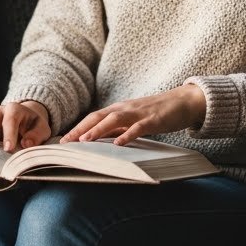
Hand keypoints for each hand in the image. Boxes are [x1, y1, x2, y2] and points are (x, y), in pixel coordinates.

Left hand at [60, 85, 205, 145]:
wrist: (184, 101)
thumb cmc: (157, 113)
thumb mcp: (133, 120)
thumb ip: (118, 128)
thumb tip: (99, 140)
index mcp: (119, 109)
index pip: (93, 118)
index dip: (77, 128)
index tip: (62, 141)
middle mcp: (125, 109)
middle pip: (98, 117)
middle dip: (80, 129)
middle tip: (65, 142)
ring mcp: (139, 113)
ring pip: (114, 120)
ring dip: (97, 130)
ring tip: (84, 141)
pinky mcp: (153, 119)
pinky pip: (138, 127)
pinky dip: (127, 135)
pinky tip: (119, 144)